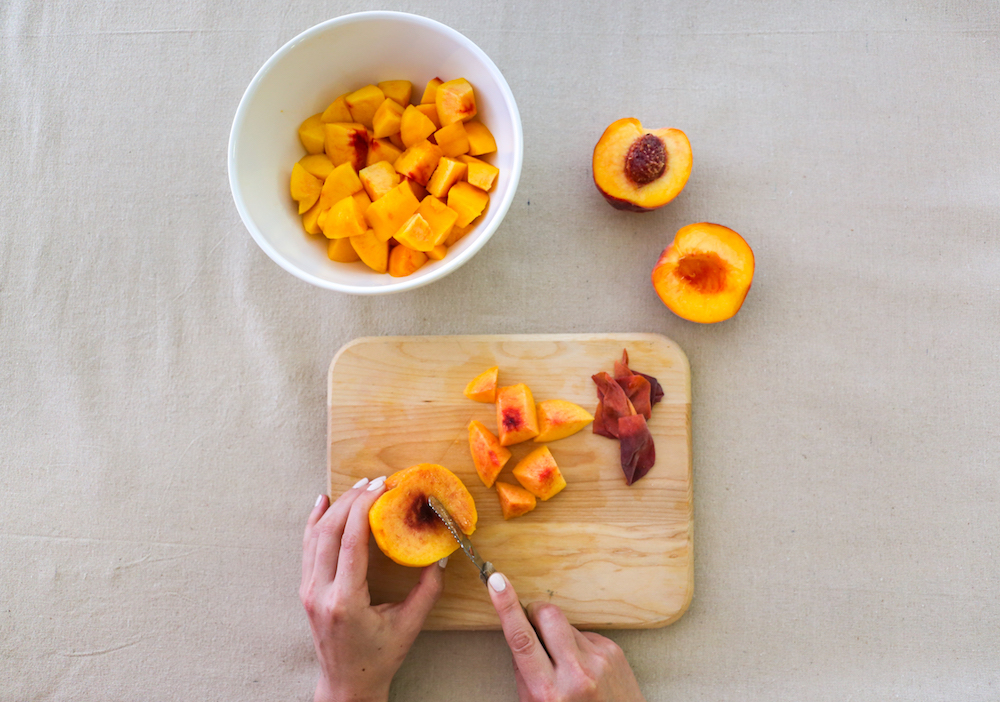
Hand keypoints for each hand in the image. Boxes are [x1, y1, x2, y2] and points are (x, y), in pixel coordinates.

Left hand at [301, 477, 445, 701]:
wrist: (347, 684)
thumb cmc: (379, 658)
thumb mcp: (409, 626)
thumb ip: (428, 590)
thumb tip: (441, 556)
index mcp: (345, 601)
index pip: (351, 542)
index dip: (365, 508)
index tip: (383, 487)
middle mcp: (321, 592)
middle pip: (330, 531)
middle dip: (353, 500)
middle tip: (376, 482)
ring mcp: (309, 590)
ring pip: (315, 535)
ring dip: (337, 506)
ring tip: (359, 486)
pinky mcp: (307, 589)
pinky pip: (308, 547)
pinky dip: (315, 521)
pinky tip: (324, 502)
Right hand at [487, 572, 645, 701]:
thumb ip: (525, 673)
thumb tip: (520, 633)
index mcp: (549, 691)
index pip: (522, 638)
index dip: (506, 606)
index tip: (496, 581)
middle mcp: (575, 673)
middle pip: (547, 615)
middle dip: (535, 612)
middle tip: (533, 625)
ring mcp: (598, 660)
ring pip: (565, 623)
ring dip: (558, 634)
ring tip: (565, 662)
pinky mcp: (612, 651)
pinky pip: (584, 633)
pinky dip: (577, 645)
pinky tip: (583, 666)